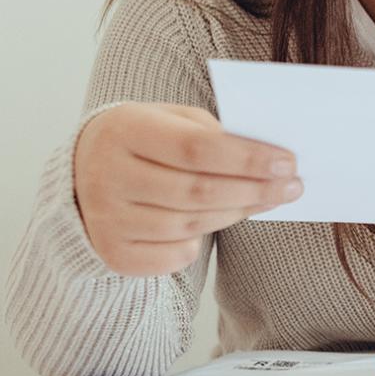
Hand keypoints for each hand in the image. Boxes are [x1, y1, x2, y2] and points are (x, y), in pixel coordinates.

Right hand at [71, 102, 299, 277]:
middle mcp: (108, 176)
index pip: (195, 148)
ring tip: (265, 201)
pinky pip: (174, 256)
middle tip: (291, 187)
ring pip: (191, 225)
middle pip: (197, 191)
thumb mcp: (169, 119)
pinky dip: (199, 242)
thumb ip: (210, 132)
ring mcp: (107, 219)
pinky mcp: (113, 253)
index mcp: (124, 129)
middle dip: (254, 190)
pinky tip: (213, 223)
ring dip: (237, 214)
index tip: (287, 162)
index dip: (246, 158)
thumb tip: (265, 160)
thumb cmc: (143, 141)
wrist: (82, 174)